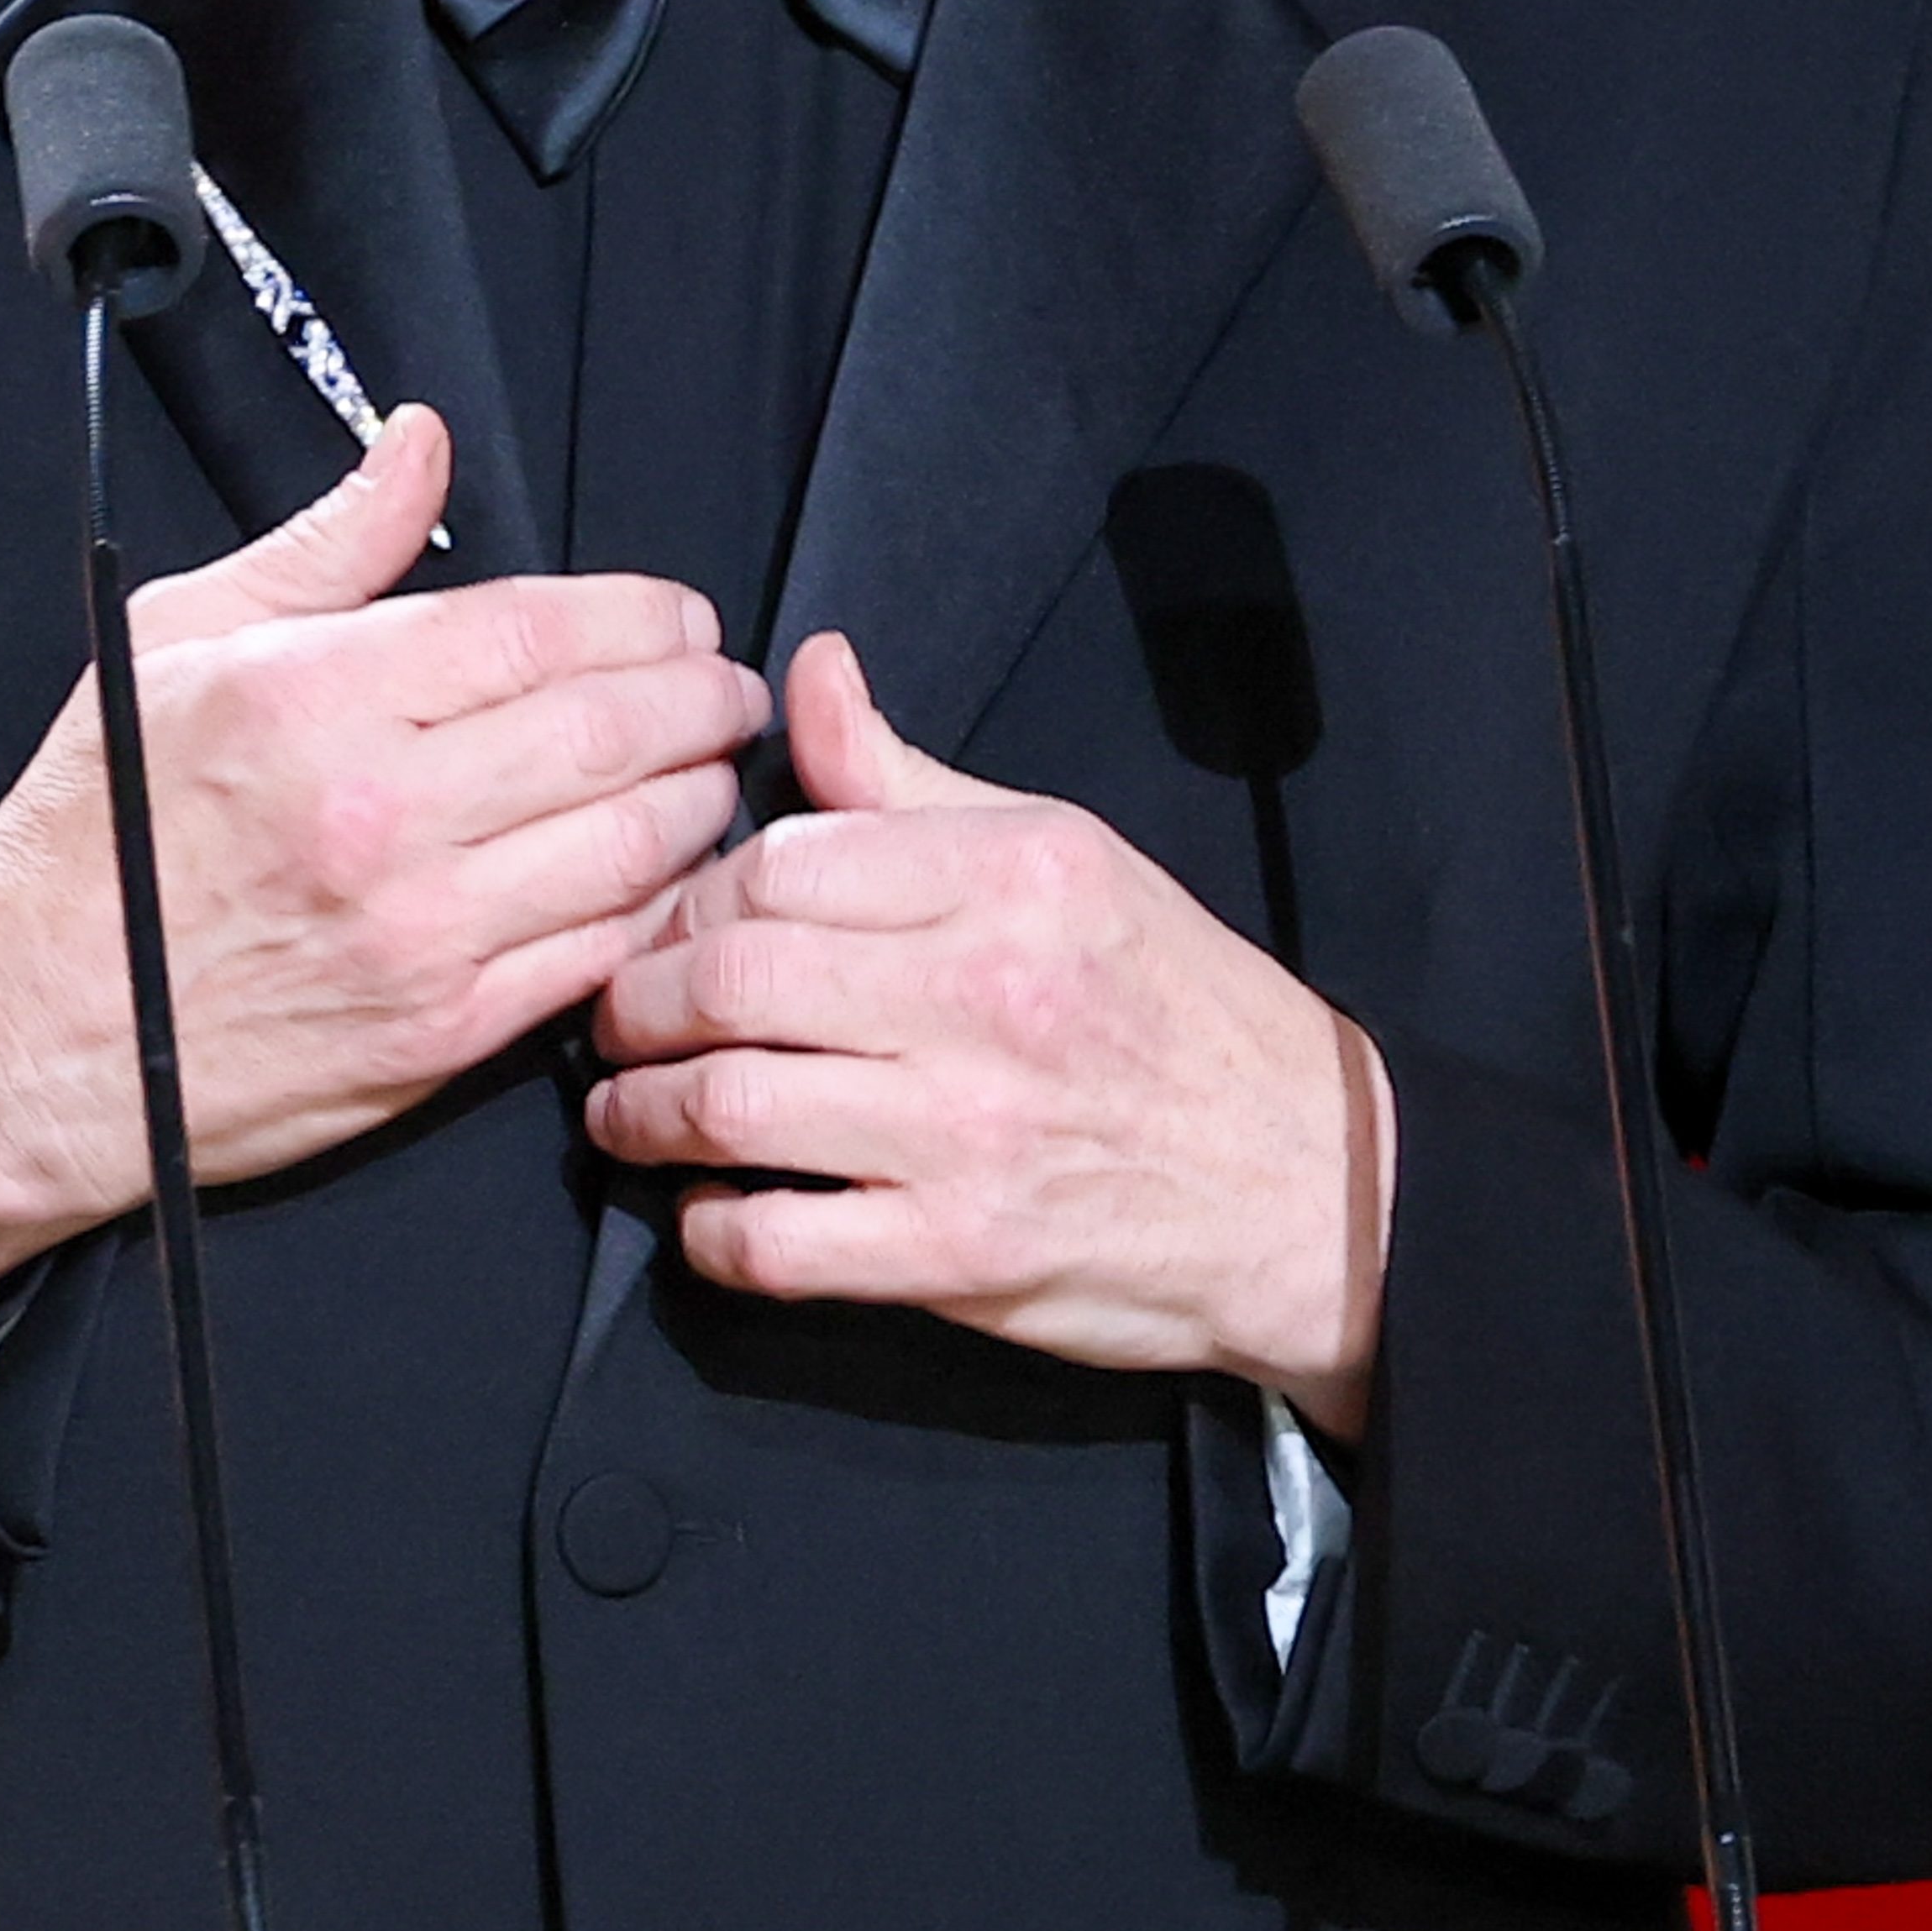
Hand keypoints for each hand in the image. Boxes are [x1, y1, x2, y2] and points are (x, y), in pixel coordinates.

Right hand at [0, 408, 767, 1301]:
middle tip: (729, 684)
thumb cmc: (92, 834)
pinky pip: (598, 953)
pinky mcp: (440, 1037)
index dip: (644, 614)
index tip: (680, 615)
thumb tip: (419, 443)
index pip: (544, 629)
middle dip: (702, 696)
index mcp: (315, 695)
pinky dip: (656, 905)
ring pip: (632, 843)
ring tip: (714, 768)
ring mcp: (420, 932)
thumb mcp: (177, 643)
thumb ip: (325, 545)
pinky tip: (668, 873)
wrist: (24, 1037)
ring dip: (702, 797)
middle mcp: (380, 810)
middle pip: (613, 728)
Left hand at [587, 631, 1393, 1429]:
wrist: (1312, 1185)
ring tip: (628, 1110)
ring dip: (644, 1114)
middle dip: (637, 1001)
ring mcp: (972, 1134)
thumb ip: (908, 781)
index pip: (776, 865)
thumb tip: (805, 673)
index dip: (685, 897)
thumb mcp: (1064, 855)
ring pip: (730, 1109)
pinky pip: (779, 1244)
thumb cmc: (1176, 1007)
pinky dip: (712, 1230)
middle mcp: (988, 995)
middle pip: (729, 980)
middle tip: (619, 1019)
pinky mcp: (962, 1257)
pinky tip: (709, 1208)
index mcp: (1011, 876)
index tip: (665, 926)